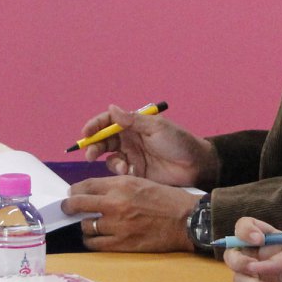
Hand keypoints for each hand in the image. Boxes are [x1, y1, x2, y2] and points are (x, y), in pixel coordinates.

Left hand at [63, 176, 197, 250]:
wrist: (186, 220)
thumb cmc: (166, 199)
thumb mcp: (140, 182)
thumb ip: (116, 187)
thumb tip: (95, 192)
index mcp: (120, 185)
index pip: (85, 185)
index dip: (75, 191)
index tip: (72, 194)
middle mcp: (115, 204)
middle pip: (78, 204)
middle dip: (69, 207)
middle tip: (68, 209)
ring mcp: (117, 225)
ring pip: (86, 226)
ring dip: (86, 225)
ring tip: (92, 225)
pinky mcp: (122, 244)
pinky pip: (95, 244)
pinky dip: (92, 241)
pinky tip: (97, 238)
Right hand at [77, 105, 217, 187]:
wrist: (196, 166)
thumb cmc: (179, 142)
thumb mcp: (156, 127)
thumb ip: (132, 120)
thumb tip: (111, 107)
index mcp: (134, 125)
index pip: (108, 122)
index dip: (95, 126)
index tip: (86, 132)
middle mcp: (129, 140)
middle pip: (103, 141)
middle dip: (94, 146)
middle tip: (91, 154)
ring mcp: (132, 157)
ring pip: (109, 158)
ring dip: (111, 162)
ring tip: (123, 166)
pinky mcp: (135, 173)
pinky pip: (120, 173)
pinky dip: (121, 173)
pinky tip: (132, 172)